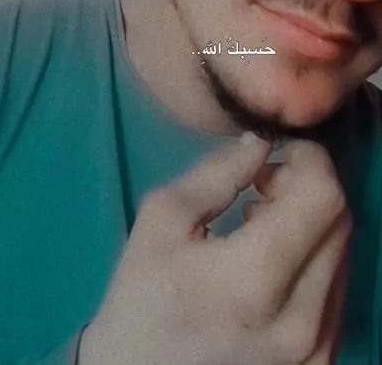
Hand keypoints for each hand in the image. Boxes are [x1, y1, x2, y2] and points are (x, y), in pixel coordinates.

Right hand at [79, 135, 351, 364]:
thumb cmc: (144, 298)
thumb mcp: (162, 219)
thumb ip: (218, 173)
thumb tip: (264, 144)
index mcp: (253, 279)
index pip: (323, 197)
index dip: (309, 159)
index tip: (279, 154)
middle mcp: (299, 321)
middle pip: (340, 222)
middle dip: (307, 188)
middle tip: (263, 187)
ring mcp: (316, 350)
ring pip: (344, 254)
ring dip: (312, 224)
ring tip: (262, 225)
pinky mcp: (321, 364)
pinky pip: (337, 291)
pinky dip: (313, 260)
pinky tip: (273, 263)